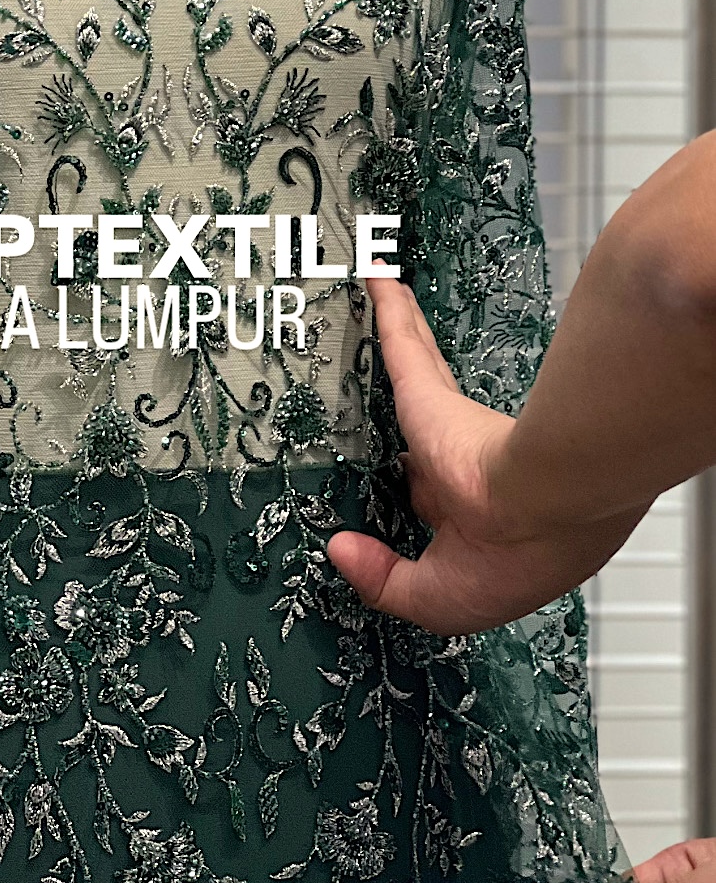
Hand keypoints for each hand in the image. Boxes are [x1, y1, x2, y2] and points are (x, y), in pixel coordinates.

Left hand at [325, 278, 640, 633]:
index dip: (411, 496)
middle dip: (411, 413)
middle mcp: (467, 466)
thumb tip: (340, 551)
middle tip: (373, 396)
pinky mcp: (432, 395)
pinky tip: (373, 282)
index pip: (434, 502)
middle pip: (424, 432)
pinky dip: (389, 313)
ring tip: (381, 317)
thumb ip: (384, 579)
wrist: (543, 503)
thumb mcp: (437, 599)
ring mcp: (452, 426)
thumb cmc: (518, 556)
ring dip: (404, 347)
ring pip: (418, 377)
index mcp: (478, 518)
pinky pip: (401, 344)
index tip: (385, 488)